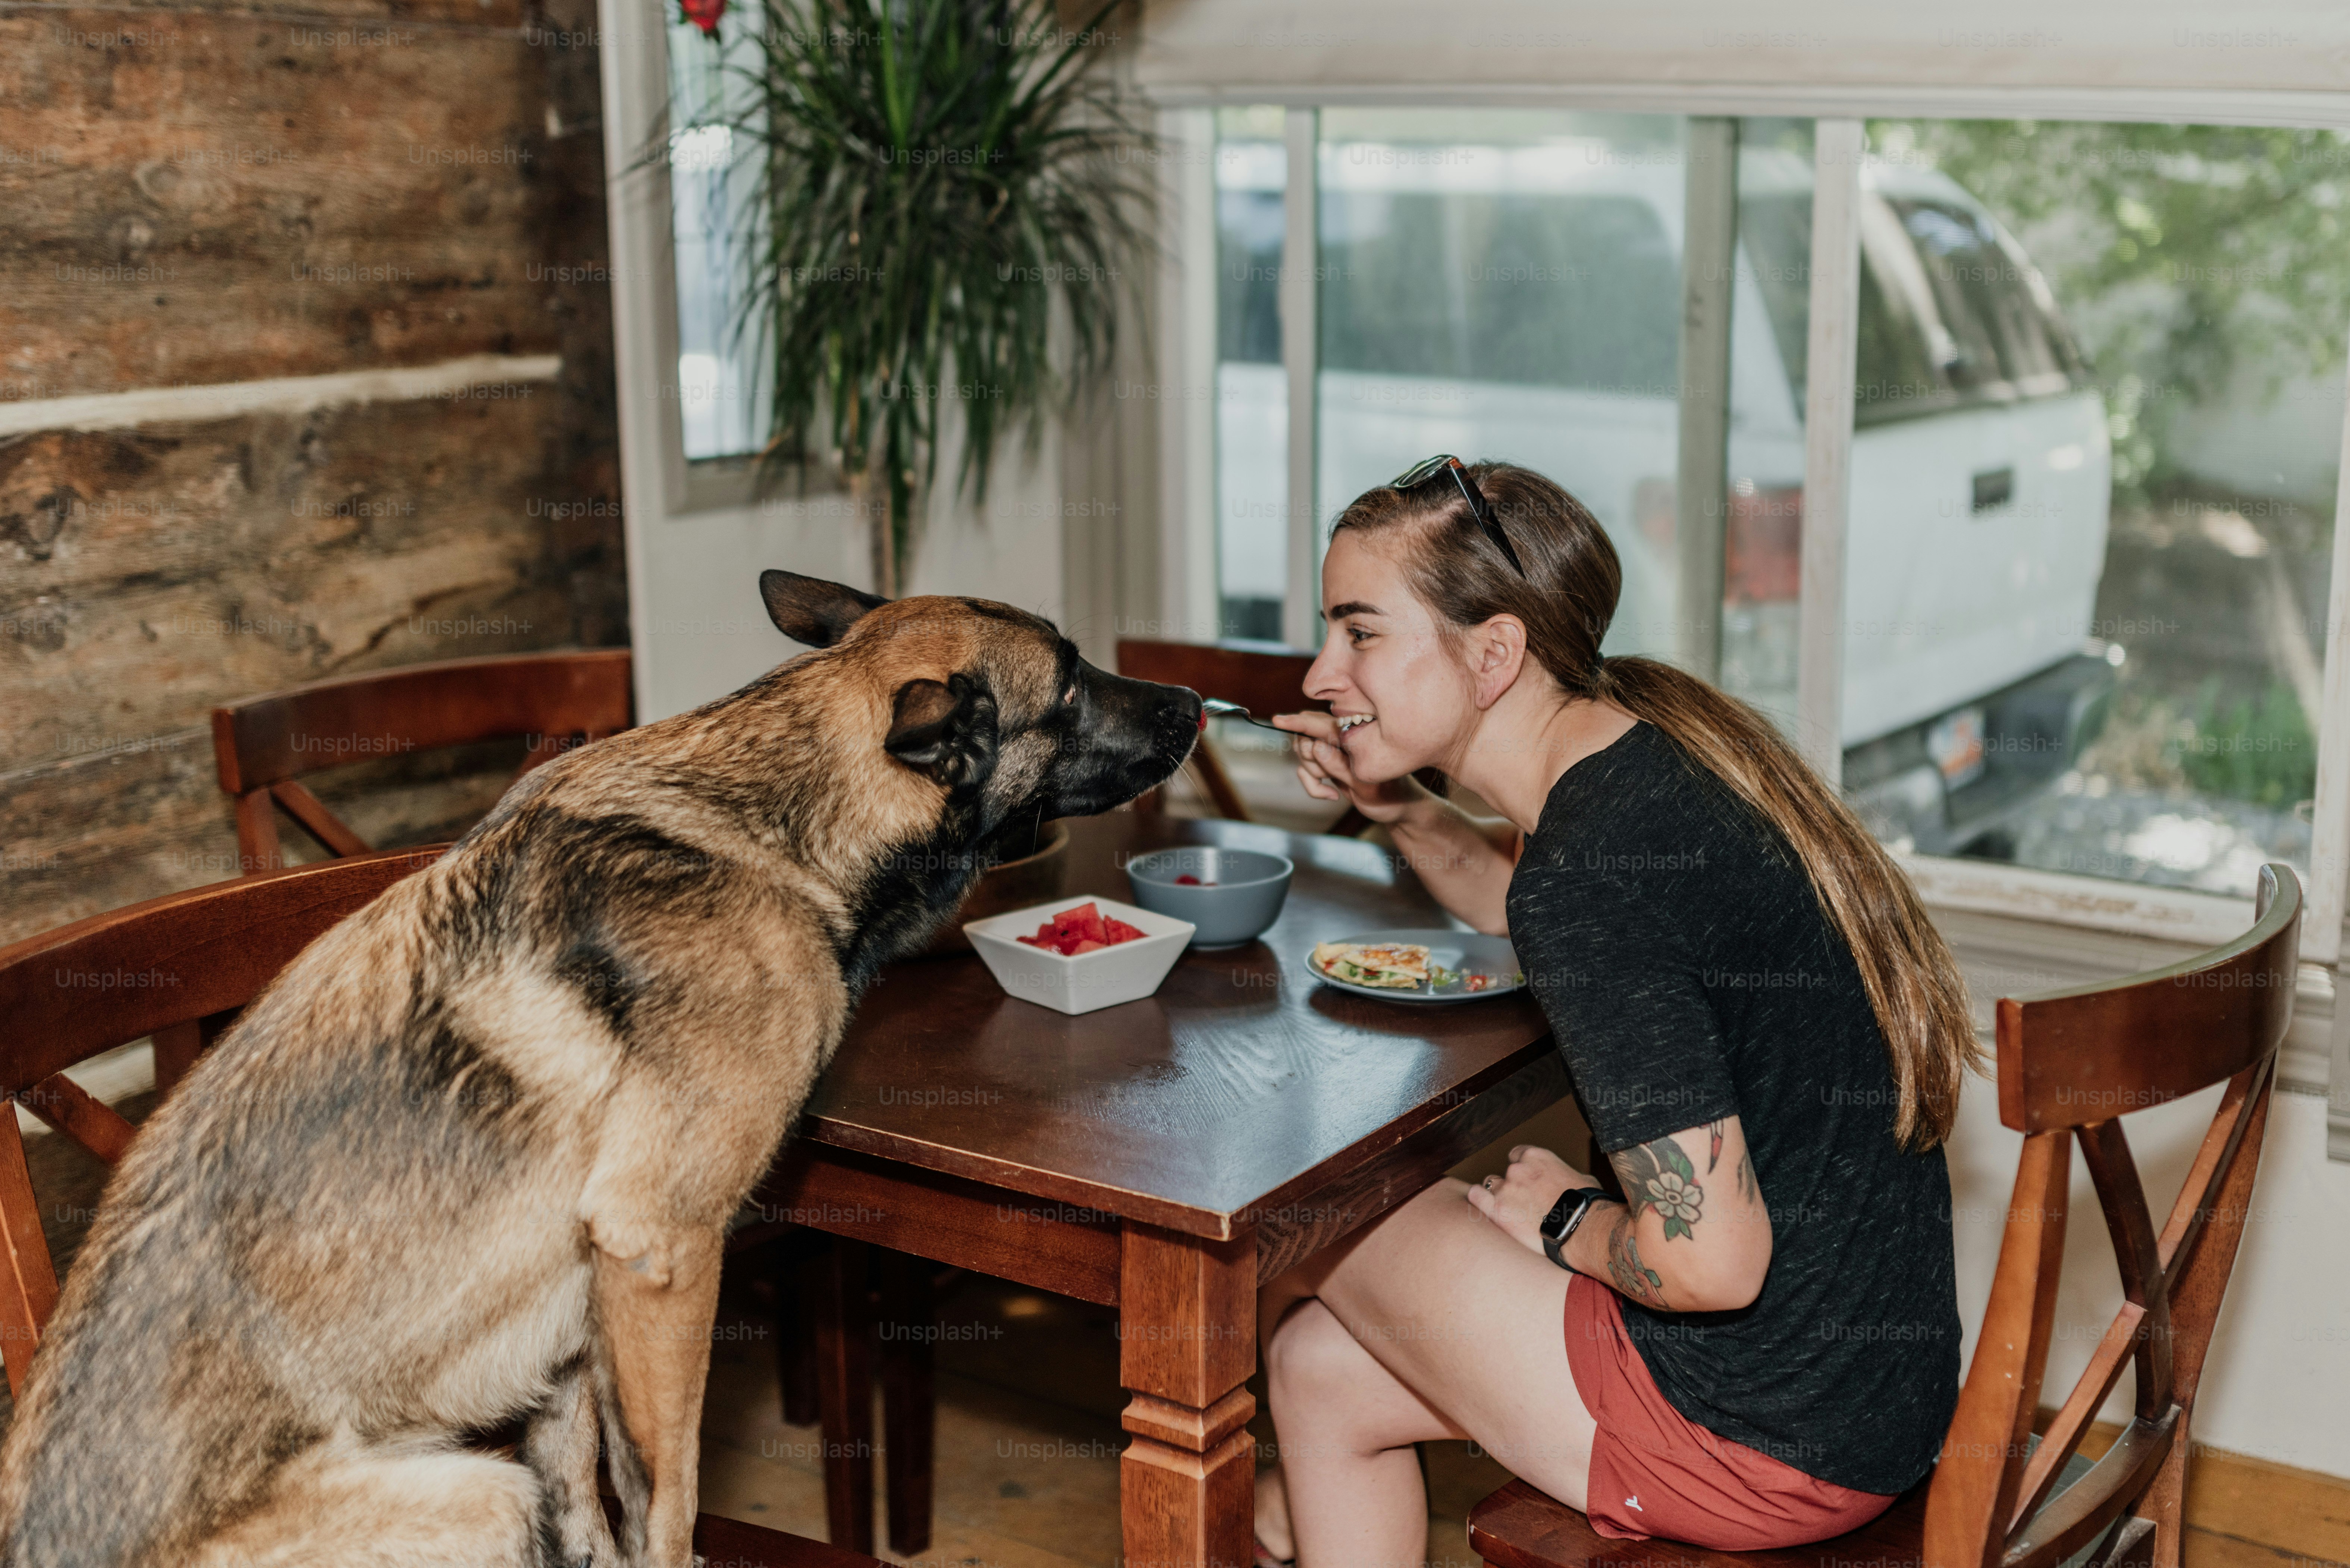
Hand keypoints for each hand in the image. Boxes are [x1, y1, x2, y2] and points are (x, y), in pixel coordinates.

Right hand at [1270, 710, 1420, 824]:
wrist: (1395, 808)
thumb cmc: (1388, 794)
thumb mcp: (1365, 784)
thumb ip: (1339, 765)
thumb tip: (1316, 746)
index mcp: (1352, 736)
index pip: (1319, 725)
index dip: (1298, 723)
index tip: (1278, 720)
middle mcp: (1340, 739)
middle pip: (1305, 738)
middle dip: (1310, 761)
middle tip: (1328, 778)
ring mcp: (1332, 751)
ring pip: (1303, 754)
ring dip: (1312, 775)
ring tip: (1334, 788)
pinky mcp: (1327, 764)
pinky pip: (1305, 771)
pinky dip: (1313, 786)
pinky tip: (1333, 796)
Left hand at [1464, 1145, 1599, 1256]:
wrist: (1582, 1228)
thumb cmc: (1586, 1205)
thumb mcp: (1580, 1179)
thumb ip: (1563, 1174)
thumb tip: (1568, 1180)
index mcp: (1536, 1157)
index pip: (1518, 1154)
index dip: (1522, 1168)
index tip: (1527, 1181)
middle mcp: (1517, 1169)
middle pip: (1506, 1173)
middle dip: (1514, 1185)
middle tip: (1525, 1202)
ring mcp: (1505, 1189)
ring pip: (1490, 1185)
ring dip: (1499, 1195)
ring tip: (1512, 1212)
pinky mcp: (1497, 1210)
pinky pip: (1476, 1197)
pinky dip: (1479, 1200)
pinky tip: (1487, 1208)